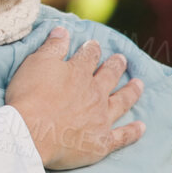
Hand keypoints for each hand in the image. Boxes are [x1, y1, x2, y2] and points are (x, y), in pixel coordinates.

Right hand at [6, 27, 144, 169]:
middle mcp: (95, 94)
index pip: (89, 56)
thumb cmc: (29, 97)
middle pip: (109, 76)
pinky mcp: (101, 142)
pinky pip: (122, 136)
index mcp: (79, 73)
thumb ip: (52, 47)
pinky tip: (141, 127)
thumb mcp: (36, 63)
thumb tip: (63, 30)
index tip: (94, 44)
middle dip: (115, 66)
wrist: (30, 134)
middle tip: (122, 59)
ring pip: (121, 102)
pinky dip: (133, 132)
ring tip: (139, 84)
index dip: (92, 49)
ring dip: (131, 92)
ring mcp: (101, 118)